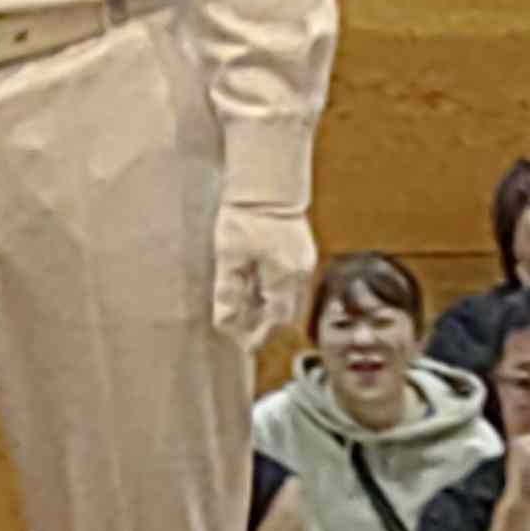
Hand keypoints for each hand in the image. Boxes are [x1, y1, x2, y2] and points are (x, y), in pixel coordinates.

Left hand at [210, 199, 318, 348]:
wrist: (268, 185)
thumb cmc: (245, 217)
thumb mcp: (228, 256)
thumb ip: (228, 290)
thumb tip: (225, 321)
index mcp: (284, 277)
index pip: (275, 319)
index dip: (258, 333)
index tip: (242, 345)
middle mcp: (300, 273)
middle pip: (284, 311)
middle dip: (262, 324)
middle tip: (239, 331)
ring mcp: (304, 262)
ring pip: (287, 297)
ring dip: (266, 307)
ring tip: (242, 311)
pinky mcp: (302, 252)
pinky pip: (289, 282)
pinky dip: (272, 291)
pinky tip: (253, 287)